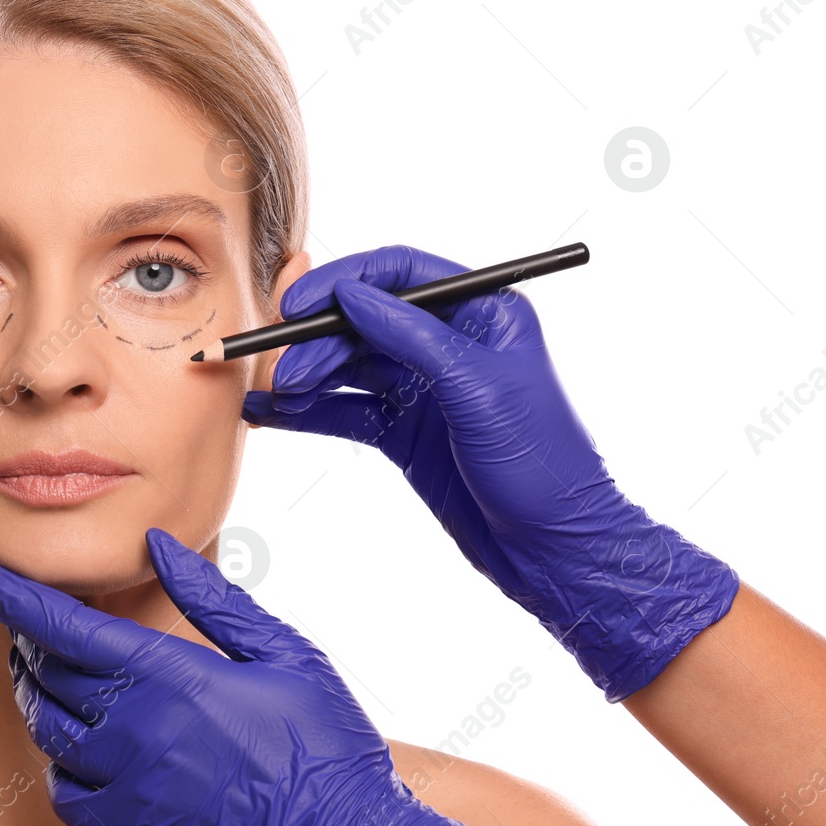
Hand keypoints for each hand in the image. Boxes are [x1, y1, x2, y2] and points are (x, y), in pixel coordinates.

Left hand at [0, 527, 520, 825]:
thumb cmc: (322, 747)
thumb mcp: (284, 652)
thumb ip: (213, 598)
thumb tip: (160, 545)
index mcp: (168, 676)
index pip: (60, 625)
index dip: (7, 593)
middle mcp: (132, 729)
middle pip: (44, 671)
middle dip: (27, 637)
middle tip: (34, 619)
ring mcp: (124, 784)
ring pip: (46, 727)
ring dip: (37, 692)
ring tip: (51, 671)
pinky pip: (63, 789)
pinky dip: (60, 759)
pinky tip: (82, 743)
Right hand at [241, 244, 739, 701]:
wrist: (554, 550)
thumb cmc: (543, 466)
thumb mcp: (478, 389)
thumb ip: (412, 336)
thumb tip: (352, 294)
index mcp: (483, 314)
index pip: (402, 275)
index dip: (345, 282)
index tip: (298, 305)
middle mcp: (450, 343)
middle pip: (365, 320)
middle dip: (319, 340)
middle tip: (285, 368)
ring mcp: (425, 388)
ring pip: (350, 364)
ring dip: (309, 376)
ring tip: (277, 395)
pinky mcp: (405, 431)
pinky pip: (346, 409)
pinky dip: (308, 412)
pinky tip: (272, 414)